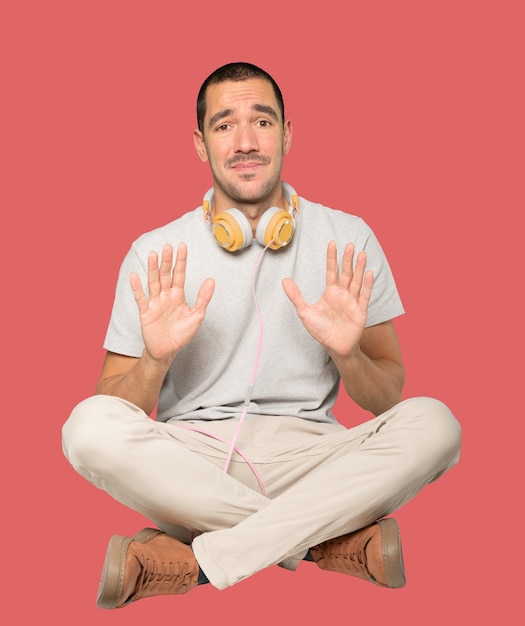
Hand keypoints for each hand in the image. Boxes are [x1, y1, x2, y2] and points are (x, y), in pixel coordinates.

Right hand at [130, 243, 214, 362]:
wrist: (168, 351)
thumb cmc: (182, 334)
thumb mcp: (197, 316)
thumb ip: (203, 298)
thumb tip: (211, 280)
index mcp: (178, 295)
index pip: (180, 274)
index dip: (181, 261)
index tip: (182, 246)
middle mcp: (165, 296)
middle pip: (166, 275)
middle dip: (167, 261)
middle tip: (168, 246)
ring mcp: (155, 303)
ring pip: (153, 282)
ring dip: (152, 269)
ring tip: (153, 254)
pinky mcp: (145, 312)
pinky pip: (141, 298)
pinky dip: (137, 288)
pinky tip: (135, 276)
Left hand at [282, 241, 372, 357]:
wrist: (334, 347)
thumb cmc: (321, 330)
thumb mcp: (305, 312)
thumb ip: (296, 296)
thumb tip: (284, 280)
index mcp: (330, 292)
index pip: (332, 271)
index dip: (331, 258)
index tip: (332, 243)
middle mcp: (343, 294)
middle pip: (346, 273)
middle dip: (348, 259)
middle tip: (350, 244)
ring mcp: (352, 301)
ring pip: (357, 281)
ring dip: (359, 268)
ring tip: (361, 254)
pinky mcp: (360, 311)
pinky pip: (364, 296)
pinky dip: (367, 285)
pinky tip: (368, 273)